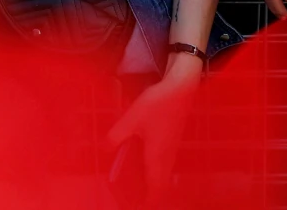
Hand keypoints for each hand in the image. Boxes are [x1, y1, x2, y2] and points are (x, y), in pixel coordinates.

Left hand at [106, 55, 201, 200]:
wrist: (181, 87)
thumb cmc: (158, 103)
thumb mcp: (131, 119)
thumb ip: (117, 136)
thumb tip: (106, 149)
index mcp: (157, 157)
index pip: (155, 188)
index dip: (148, 201)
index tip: (140, 205)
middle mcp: (167, 156)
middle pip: (160, 184)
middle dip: (150, 193)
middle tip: (136, 196)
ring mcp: (172, 148)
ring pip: (163, 173)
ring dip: (153, 180)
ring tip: (138, 182)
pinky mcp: (173, 139)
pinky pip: (165, 162)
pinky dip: (155, 168)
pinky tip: (145, 159)